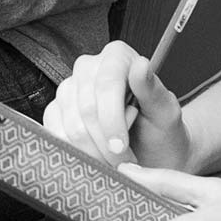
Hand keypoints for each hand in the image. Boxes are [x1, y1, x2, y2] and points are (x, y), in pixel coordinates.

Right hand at [44, 41, 191, 170]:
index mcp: (117, 57)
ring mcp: (68, 89)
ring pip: (70, 124)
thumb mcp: (165, 113)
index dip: (111, 118)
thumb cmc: (161, 131)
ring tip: (114, 162)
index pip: (107, 83)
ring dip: (93, 152)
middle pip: (86, 107)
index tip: (121, 147)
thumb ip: (152, 90)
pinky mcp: (55, 112)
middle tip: (124, 162)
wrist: (152, 156)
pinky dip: (75, 153)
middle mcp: (88, 67)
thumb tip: (141, 65)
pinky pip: (55, 133)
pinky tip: (95, 158)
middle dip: (105, 142)